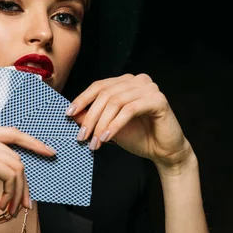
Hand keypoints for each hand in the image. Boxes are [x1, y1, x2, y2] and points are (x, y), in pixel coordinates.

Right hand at [0, 125, 55, 222]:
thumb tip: (21, 165)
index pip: (11, 132)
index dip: (32, 142)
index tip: (48, 152)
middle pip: (16, 153)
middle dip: (24, 180)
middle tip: (27, 200)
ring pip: (16, 166)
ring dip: (18, 191)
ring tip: (11, 207)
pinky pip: (11, 175)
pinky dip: (11, 193)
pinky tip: (2, 204)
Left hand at [66, 73, 191, 167]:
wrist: (164, 152)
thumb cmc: (138, 136)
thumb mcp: (108, 126)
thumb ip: (92, 117)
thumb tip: (72, 113)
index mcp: (125, 82)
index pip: (99, 86)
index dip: (82, 99)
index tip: (68, 113)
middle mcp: (138, 80)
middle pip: (105, 94)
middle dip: (91, 117)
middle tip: (82, 136)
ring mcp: (149, 88)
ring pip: (115, 102)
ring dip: (101, 124)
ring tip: (94, 141)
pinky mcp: (158, 100)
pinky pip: (129, 110)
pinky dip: (115, 125)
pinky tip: (107, 137)